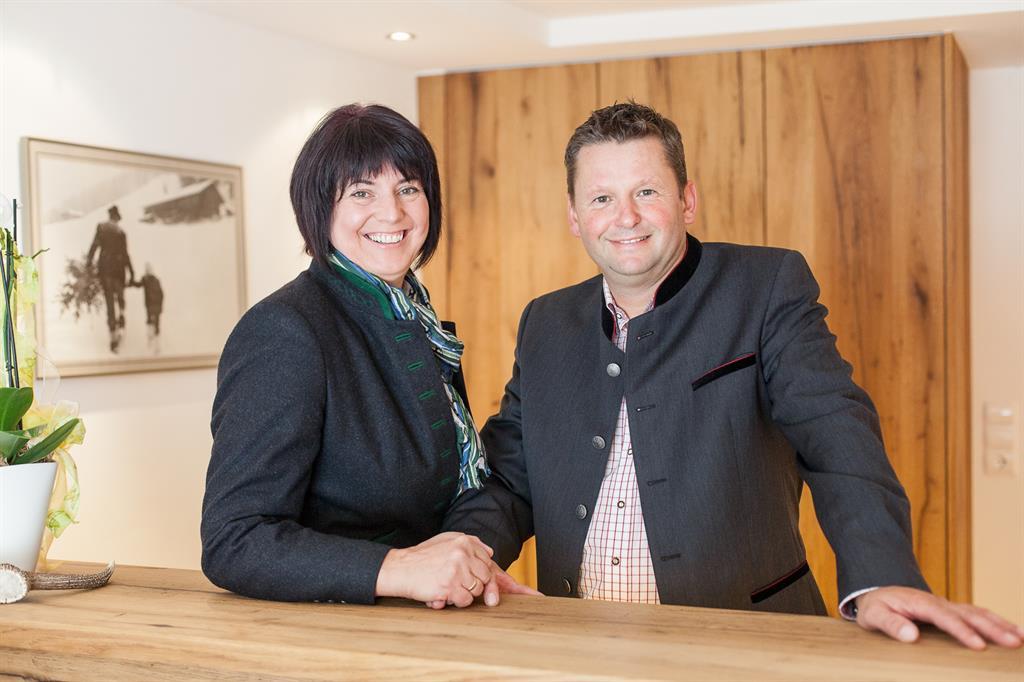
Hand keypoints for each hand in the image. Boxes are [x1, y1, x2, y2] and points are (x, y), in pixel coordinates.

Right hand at [375, 532, 492, 607]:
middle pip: (486, 576)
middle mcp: (463, 554)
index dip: (484, 573)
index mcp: (464, 542)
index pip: (488, 560)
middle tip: (460, 585)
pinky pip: (466, 600)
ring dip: (466, 593)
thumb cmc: (422, 557)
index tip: (477, 580)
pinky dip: (458, 601)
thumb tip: (491, 552)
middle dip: (476, 584)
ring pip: (478, 590)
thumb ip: (469, 543)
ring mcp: (457, 570)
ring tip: (450, 588)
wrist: (399, 569)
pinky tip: (446, 596)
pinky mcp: (450, 587)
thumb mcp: (445, 540)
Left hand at [855, 587, 1023, 649]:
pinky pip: (977, 614)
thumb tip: (910, 635)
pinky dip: (996, 621)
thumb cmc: (876, 607)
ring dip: (1000, 624)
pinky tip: (1013, 630)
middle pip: (969, 614)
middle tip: (1014, 642)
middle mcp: (938, 602)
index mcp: (920, 603)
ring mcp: (947, 605)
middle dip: (993, 628)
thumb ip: (890, 624)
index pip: (945, 618)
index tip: (978, 645)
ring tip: (1022, 637)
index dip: (962, 631)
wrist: (877, 592)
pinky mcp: (952, 610)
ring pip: (978, 613)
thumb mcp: (874, 615)